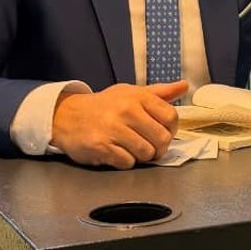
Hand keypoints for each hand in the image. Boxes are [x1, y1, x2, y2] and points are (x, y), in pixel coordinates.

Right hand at [49, 81, 185, 168]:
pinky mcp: (102, 147)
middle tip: (146, 144)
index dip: (170, 129)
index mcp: (137, 97)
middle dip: (157, 147)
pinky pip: (128, 163)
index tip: (160, 131)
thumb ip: (158, 93)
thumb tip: (184, 86)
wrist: (67, 116)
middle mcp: (127, 110)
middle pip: (162, 139)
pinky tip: (116, 152)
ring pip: (146, 153)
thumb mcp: (130, 93)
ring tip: (130, 147)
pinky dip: (124, 161)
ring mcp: (113, 129)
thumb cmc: (104, 106)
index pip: (171, 117)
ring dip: (141, 156)